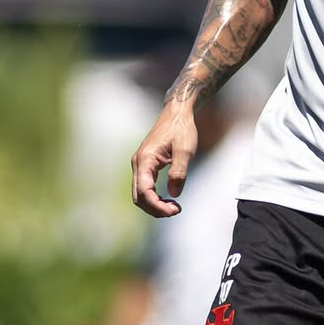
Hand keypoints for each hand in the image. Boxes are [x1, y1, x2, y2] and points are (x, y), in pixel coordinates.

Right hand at [131, 103, 197, 217]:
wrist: (176, 113)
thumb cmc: (181, 129)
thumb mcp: (185, 150)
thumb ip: (179, 172)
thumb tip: (174, 194)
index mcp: (145, 160)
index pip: (145, 192)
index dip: (158, 206)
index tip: (175, 210)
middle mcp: (138, 163)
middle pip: (139, 197)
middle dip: (155, 209)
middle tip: (175, 210)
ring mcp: (140, 164)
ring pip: (140, 194)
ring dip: (154, 205)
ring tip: (173, 207)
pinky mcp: (144, 165)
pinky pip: (144, 187)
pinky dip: (154, 197)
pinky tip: (168, 199)